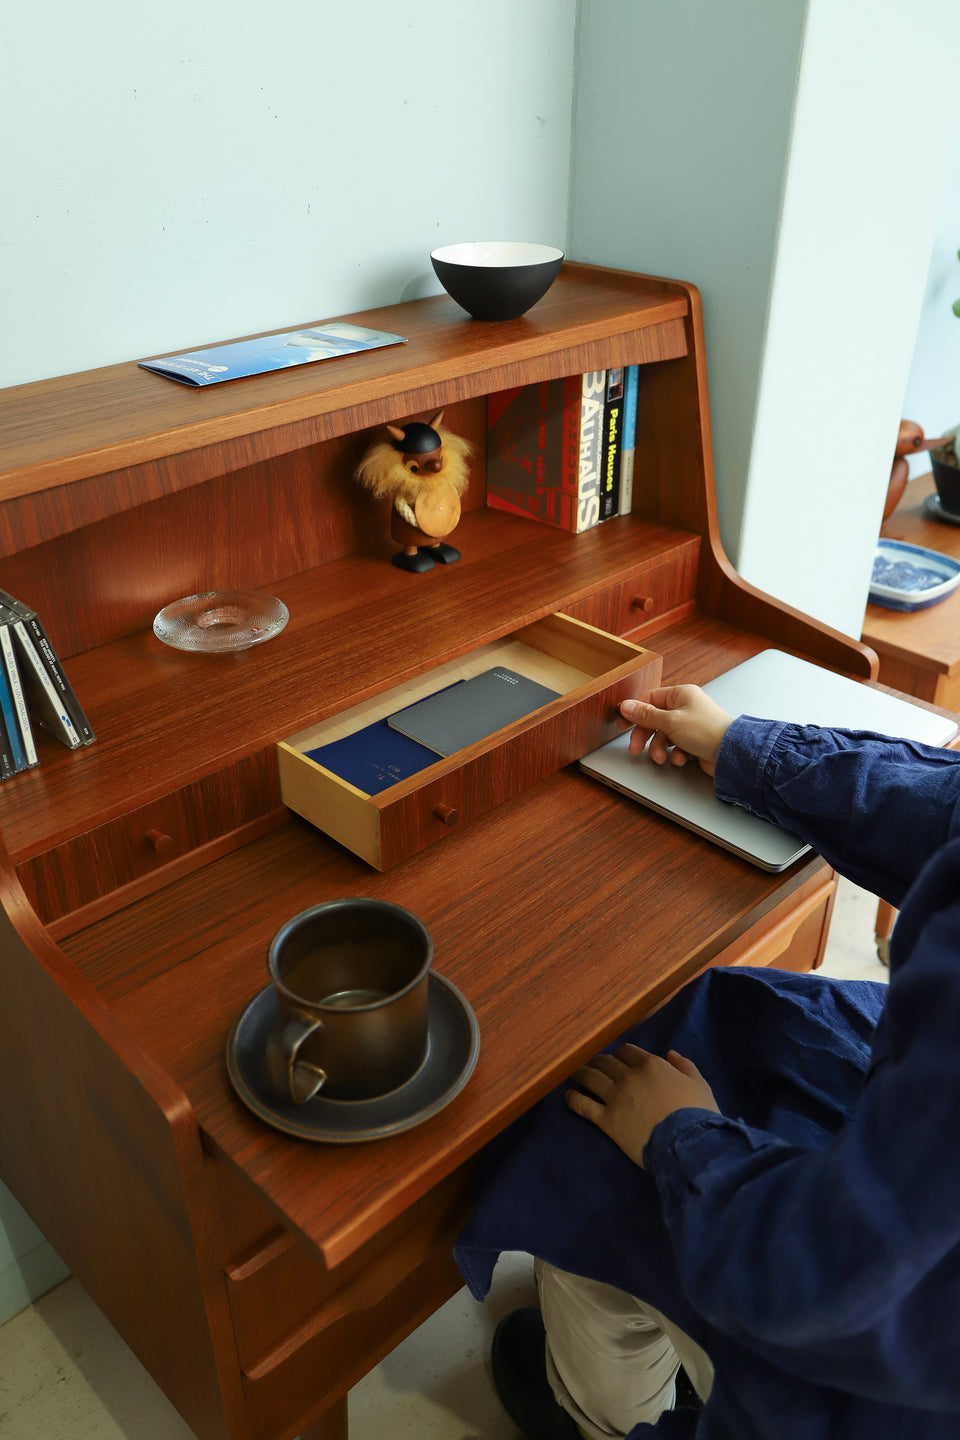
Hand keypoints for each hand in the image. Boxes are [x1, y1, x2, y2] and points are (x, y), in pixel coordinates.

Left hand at [565, 1044, 719, 1168]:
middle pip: (605, 1061)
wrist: (687, 1145)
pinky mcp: (606, 1120)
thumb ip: (685, 1066)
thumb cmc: (698, 1114)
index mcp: (650, 1065)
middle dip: (598, 1062)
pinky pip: (582, 1105)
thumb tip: (671, 1054)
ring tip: (573, 1074)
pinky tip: (567, 1096)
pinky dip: (572, 1099)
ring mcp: (614, 1098)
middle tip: (592, 1065)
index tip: (617, 1060)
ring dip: (580, 1073)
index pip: (626, 1050)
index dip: (620, 1054)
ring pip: (590, 1077)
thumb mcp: (699, 1085)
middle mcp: (628, 1076)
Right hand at [619, 685, 732, 774]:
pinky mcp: (695, 740)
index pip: (650, 699)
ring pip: (664, 735)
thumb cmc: (707, 731)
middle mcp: (686, 707)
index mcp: (681, 695)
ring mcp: (691, 724)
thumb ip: (646, 715)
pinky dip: (675, 753)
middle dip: (645, 736)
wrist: (731, 753)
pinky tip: (680, 757)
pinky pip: (676, 746)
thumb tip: (627, 706)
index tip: (623, 724)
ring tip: (662, 757)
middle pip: (655, 720)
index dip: (635, 712)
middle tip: (636, 748)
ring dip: (660, 748)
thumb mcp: (670, 721)